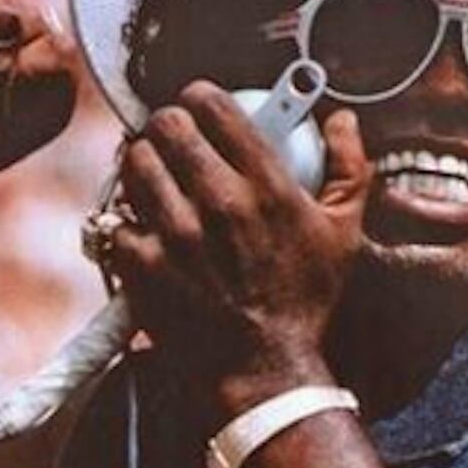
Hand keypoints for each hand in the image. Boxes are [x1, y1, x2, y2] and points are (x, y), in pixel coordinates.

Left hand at [111, 81, 368, 413]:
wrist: (264, 370)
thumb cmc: (304, 303)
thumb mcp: (344, 233)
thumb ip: (350, 168)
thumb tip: (343, 120)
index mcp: (267, 187)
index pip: (213, 105)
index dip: (200, 98)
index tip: (200, 108)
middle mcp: (220, 204)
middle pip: (166, 125)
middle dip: (167, 127)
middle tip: (173, 143)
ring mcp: (176, 236)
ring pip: (134, 162)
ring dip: (141, 164)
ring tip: (154, 178)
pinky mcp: (143, 267)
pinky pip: (118, 218)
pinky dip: (127, 219)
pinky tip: (144, 227)